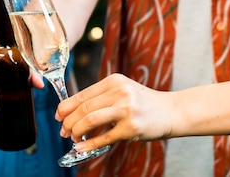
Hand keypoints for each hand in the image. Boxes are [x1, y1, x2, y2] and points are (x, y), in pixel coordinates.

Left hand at [55, 73, 173, 151]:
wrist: (171, 111)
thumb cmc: (142, 102)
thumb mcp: (121, 91)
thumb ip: (100, 97)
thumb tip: (71, 111)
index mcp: (113, 81)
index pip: (81, 95)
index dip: (65, 107)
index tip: (58, 116)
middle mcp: (119, 92)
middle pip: (83, 108)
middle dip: (68, 122)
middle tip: (63, 131)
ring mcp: (126, 110)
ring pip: (89, 120)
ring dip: (76, 131)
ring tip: (73, 138)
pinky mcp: (132, 128)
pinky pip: (104, 137)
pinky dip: (89, 144)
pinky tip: (81, 148)